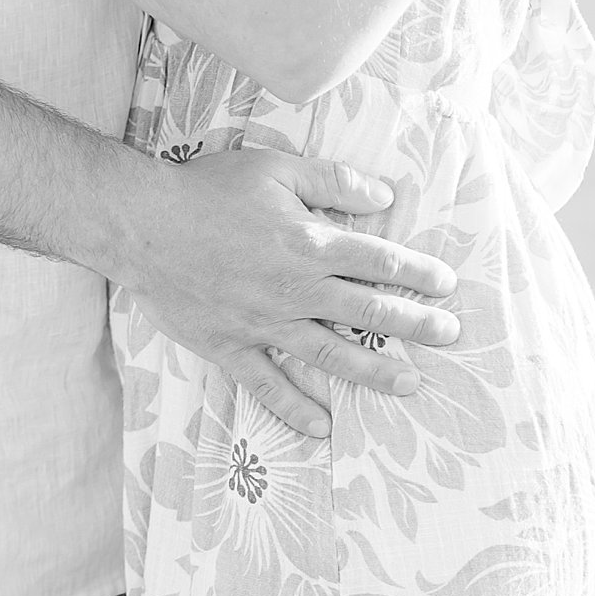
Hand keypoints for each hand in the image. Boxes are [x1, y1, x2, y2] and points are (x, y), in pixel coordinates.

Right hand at [120, 148, 459, 438]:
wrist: (143, 225)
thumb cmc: (208, 189)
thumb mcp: (275, 168)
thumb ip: (332, 182)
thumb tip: (384, 196)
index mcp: (310, 242)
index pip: (378, 260)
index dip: (417, 272)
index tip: (447, 284)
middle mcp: (295, 290)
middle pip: (368, 311)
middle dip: (415, 325)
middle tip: (450, 336)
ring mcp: (265, 324)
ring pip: (331, 354)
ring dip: (374, 372)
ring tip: (410, 385)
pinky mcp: (232, 346)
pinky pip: (268, 385)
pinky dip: (295, 409)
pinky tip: (322, 427)